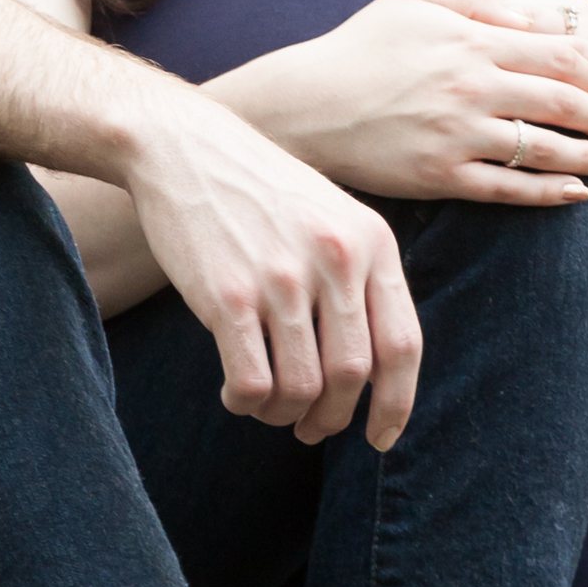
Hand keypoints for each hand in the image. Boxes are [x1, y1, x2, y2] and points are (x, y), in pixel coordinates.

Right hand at [117, 84, 421, 448]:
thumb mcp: (332, 217)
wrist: (184, 147)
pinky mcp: (227, 295)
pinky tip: (235, 394)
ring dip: (285, 414)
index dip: (396, 404)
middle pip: (352, 375)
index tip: (380, 438)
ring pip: (302, 387)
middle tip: (310, 428)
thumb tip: (374, 372)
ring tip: (269, 407)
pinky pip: (251, 383)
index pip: (404, 345)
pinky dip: (246, 403)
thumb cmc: (260, 191)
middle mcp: (335, 259)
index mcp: (371, 241)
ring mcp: (281, 278)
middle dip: (333, 418)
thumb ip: (360, 279)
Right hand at [235, 0, 587, 204]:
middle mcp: (472, 88)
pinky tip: (575, 194)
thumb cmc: (359, 47)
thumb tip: (539, 6)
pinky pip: (511, 190)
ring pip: (545, 149)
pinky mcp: (441, 177)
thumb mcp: (415, 0)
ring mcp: (458, 135)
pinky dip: (550, 193)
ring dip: (586, 156)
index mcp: (470, 40)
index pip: (560, 52)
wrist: (304, 107)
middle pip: (563, 100)